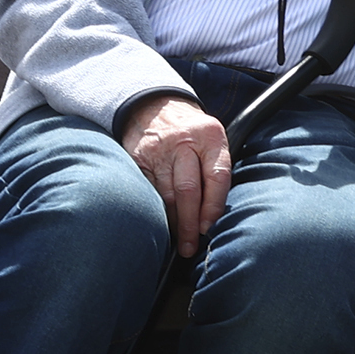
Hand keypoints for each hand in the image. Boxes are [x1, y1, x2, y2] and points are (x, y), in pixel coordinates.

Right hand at [121, 93, 234, 257]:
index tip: (208, 228)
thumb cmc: (192, 132)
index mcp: (210, 136)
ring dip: (172, 223)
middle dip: (190, 224)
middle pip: (188, 190)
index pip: (217, 176)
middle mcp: (184, 142)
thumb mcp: (212, 139)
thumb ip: (217, 169)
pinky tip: (159, 224)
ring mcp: (158, 150)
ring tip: (178, 242)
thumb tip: (216, 216)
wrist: (154, 106)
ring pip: (166, 195)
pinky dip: (154, 210)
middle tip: (190, 247)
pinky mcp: (137, 159)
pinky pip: (147, 191)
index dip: (213, 207)